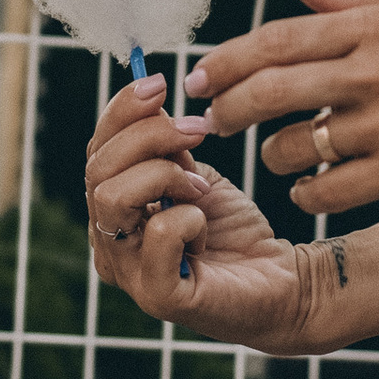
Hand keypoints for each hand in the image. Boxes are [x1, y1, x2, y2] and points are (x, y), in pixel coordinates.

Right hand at [81, 73, 327, 349]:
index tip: (160, 82)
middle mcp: (108, 246)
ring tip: (200, 186)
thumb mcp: (194, 174)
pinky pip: (156, 234)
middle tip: (197, 129)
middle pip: (98, 170)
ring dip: (164, 175)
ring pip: (112, 197)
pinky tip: (205, 228)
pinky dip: (187, 217)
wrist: (282, 281)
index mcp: (111, 214)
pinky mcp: (160, 296)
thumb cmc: (233, 231)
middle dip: (148, 136)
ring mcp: (129, 275)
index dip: (122, 111)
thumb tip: (148, 97)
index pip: (95, 152)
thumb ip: (163, 148)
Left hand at [184, 0, 378, 210]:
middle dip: (226, 108)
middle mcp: (376, 73)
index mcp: (377, 27)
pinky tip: (311, 188)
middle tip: (212, 121)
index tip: (199, 76)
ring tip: (279, 152)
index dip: (226, 59)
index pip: (277, 38)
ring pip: (296, 145)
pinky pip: (331, 189)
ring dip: (274, 153)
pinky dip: (309, 192)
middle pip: (270, 90)